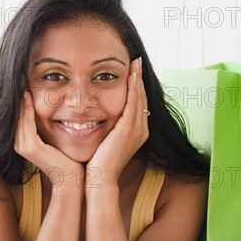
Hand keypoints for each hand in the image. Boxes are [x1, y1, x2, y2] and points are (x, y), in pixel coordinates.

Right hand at [14, 90, 84, 188]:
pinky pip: (27, 123)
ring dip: (21, 100)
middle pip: (16, 115)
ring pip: (19, 117)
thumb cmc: (69, 159)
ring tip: (22, 83)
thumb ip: (50, 127)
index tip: (25, 83)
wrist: (72, 178)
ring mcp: (23, 147)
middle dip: (18, 97)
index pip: (21, 117)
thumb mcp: (56, 139)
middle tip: (20, 79)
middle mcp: (19, 145)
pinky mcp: (30, 148)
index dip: (22, 101)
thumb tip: (55, 112)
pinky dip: (27, 109)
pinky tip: (29, 96)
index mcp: (24, 142)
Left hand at [87, 57, 148, 184]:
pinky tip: (130, 76)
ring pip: (140, 97)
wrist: (100, 178)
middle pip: (143, 98)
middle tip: (137, 62)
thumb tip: (99, 119)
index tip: (133, 72)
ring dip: (138, 79)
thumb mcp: (106, 142)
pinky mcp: (129, 129)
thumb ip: (108, 129)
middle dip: (139, 79)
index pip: (139, 104)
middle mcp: (141, 130)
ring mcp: (137, 129)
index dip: (137, 87)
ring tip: (135, 63)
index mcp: (137, 133)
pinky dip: (133, 88)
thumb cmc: (98, 163)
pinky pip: (133, 103)